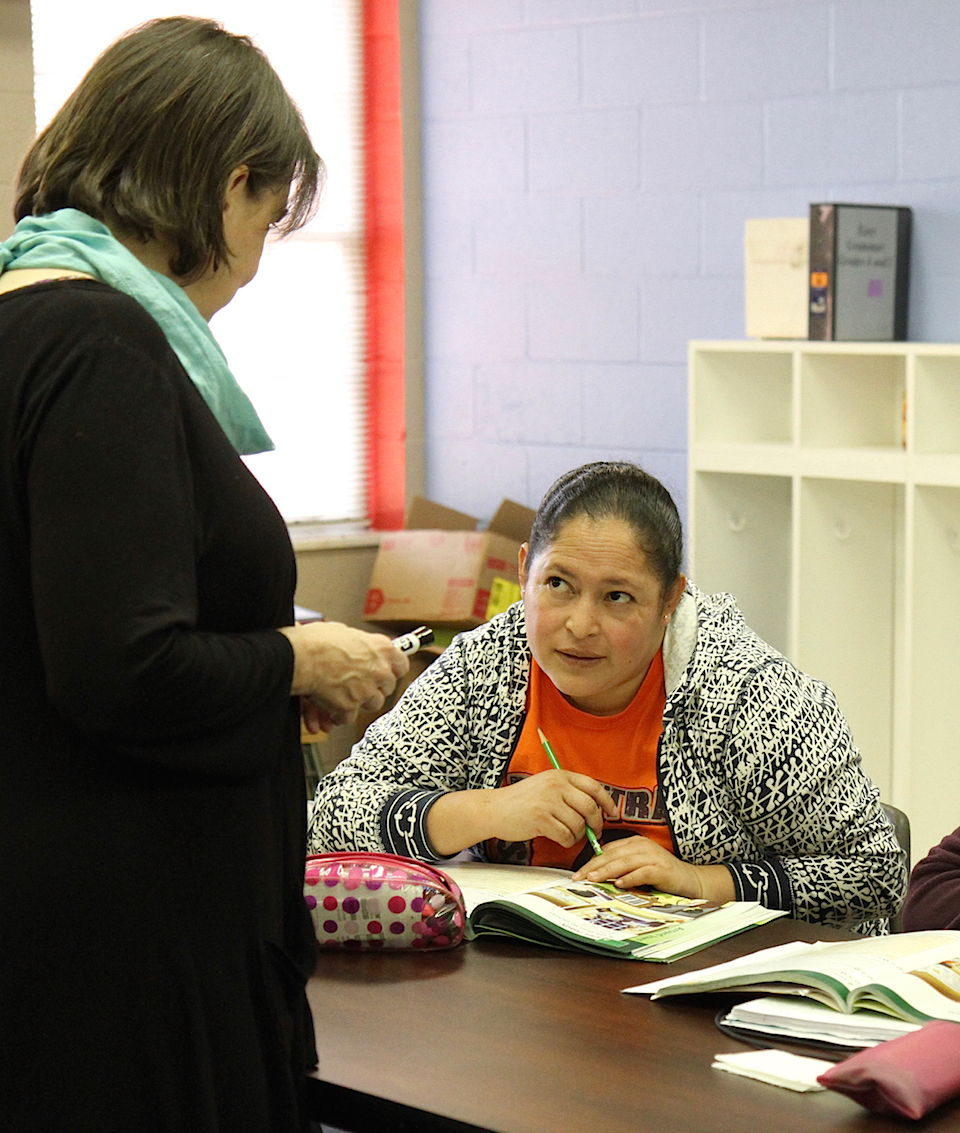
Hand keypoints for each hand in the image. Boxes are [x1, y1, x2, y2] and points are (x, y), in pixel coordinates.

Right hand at [279, 621, 407, 727]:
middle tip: (359, 684)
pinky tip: (328, 708)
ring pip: (372, 704)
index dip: (393, 669)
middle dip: (374, 687)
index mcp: (382, 649)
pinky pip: (348, 717)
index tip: (387, 671)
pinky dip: (338, 715)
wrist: (297, 657)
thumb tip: (359, 646)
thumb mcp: (344, 632)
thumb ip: (359, 644)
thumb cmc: (316, 641)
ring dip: (359, 702)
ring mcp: (366, 691)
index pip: (402, 664)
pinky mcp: (350, 708)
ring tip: (343, 694)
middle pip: (387, 687)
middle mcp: (379, 671)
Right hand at [485, 769, 617, 847]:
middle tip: (594, 832)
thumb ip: (568, 792)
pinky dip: (567, 841)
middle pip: (590, 807)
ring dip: (578, 835)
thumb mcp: (545, 786)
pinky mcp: (542, 819)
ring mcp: (548, 802)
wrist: (494, 809)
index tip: (612, 813)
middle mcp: (556, 785)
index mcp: (559, 775)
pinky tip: (559, 838)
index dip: (607, 801)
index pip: (593, 786)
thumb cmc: (521, 801)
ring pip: (579, 824)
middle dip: (596, 823)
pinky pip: (566, 836)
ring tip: (568, 834)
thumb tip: (596, 809)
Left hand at [571, 836, 735, 903]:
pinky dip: (629, 878)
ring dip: (606, 871)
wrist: (691, 881)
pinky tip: (618, 884)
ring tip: (592, 879)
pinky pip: (642, 872)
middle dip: (593, 866)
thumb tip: (596, 874)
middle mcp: (642, 846)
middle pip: (612, 855)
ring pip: (624, 862)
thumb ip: (621, 867)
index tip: (578, 872)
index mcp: (634, 843)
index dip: (591, 861)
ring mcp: (652, 856)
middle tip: (578, 877)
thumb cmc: (662, 876)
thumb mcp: (638, 868)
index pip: (607, 850)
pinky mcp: (661, 868)